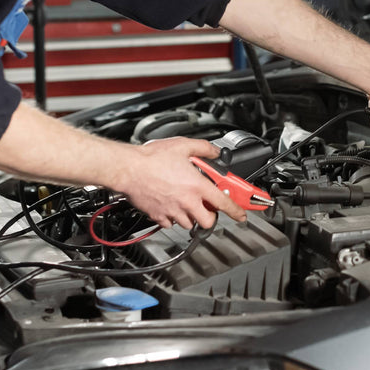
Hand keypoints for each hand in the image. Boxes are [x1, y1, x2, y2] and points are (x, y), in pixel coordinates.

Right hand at [108, 136, 246, 228]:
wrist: (128, 168)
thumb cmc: (151, 158)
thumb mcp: (184, 145)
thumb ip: (204, 149)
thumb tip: (214, 152)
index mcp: (197, 186)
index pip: (224, 204)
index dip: (236, 211)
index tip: (241, 215)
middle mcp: (187, 202)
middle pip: (207, 222)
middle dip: (210, 216)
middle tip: (206, 206)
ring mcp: (172, 211)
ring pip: (188, 224)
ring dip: (191, 216)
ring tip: (186, 202)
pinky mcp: (158, 216)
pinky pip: (170, 224)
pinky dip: (173, 218)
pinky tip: (170, 205)